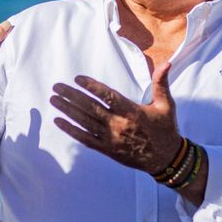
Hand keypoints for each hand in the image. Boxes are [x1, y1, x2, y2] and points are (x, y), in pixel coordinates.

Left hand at [49, 61, 180, 173]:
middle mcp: (119, 125)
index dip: (92, 87)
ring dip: (68, 111)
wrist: (166, 159)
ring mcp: (111, 138)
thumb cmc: (165, 129)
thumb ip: (161, 83)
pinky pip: (86, 139)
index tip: (77, 79)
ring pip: (85, 122)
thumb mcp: (166, 105)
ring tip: (54, 100)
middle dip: (72, 96)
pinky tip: (59, 122)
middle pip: (91, 108)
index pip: (108, 97)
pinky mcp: (107, 150)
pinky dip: (71, 130)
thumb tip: (166, 62)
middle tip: (57, 87)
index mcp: (132, 112)